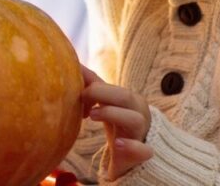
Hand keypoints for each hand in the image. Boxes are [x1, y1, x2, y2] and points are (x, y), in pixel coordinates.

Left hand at [81, 65, 153, 179]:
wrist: (131, 156)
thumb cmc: (117, 123)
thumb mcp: (105, 103)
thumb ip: (93, 85)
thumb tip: (75, 64)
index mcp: (129, 101)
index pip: (114, 88)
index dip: (95, 87)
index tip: (77, 92)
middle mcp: (138, 114)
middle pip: (127, 97)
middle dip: (103, 93)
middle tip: (82, 98)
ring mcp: (141, 134)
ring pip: (135, 119)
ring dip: (113, 114)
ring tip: (92, 116)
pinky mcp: (141, 154)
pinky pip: (144, 150)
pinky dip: (132, 146)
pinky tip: (118, 144)